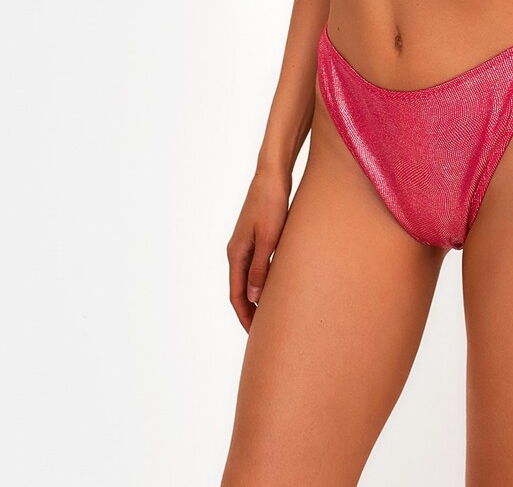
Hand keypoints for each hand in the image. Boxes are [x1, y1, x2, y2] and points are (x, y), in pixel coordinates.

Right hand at [226, 166, 291, 333]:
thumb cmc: (271, 204)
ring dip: (256, 297)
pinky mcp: (257, 235)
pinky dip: (262, 281)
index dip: (245, 317)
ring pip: (248, 278)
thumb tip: (253, 298)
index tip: (256, 336)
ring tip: (271, 315)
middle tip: (264, 334)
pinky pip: (256, 266)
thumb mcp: (268, 238)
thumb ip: (260, 268)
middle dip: (249, 312)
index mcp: (236, 253)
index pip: (237, 294)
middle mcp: (237, 250)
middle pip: (240, 289)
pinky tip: (276, 285)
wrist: (273, 174)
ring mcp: (246, 242)